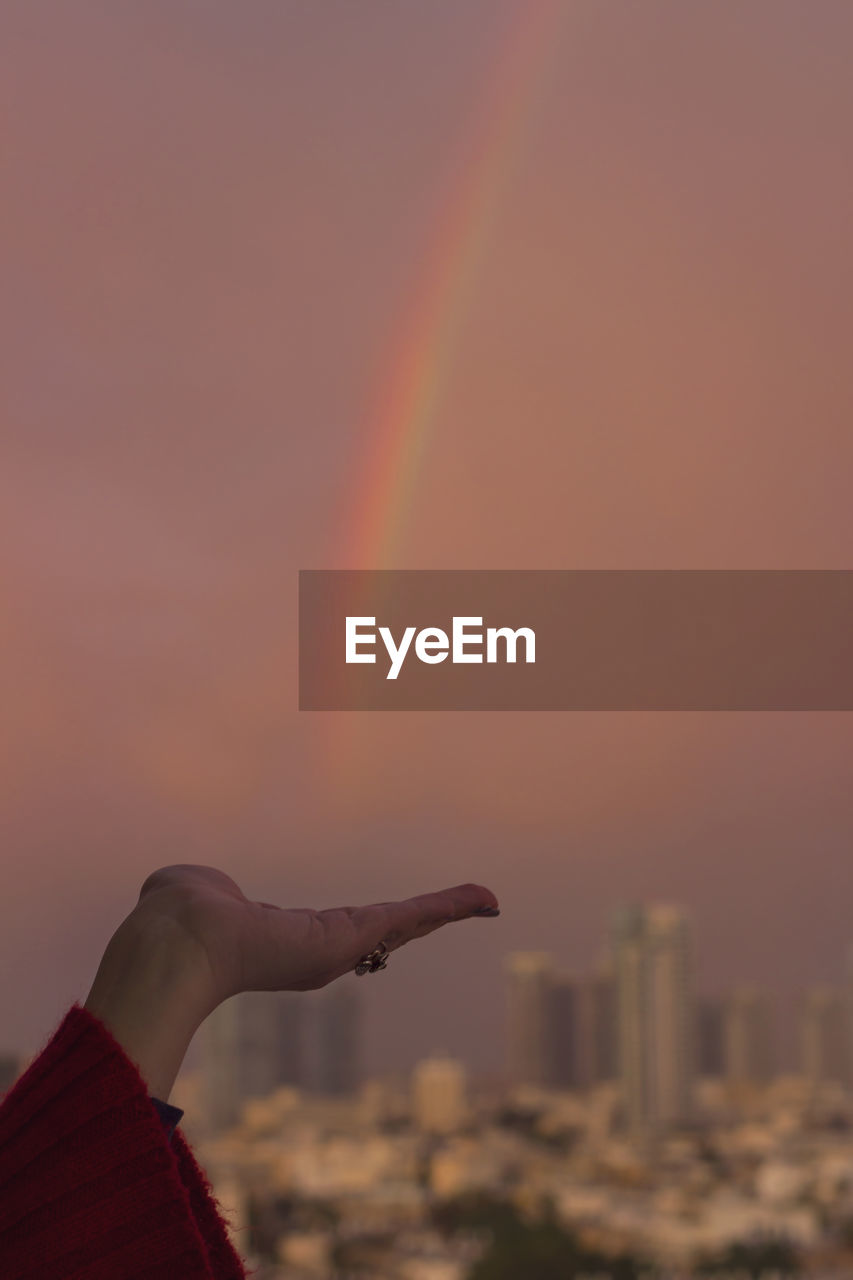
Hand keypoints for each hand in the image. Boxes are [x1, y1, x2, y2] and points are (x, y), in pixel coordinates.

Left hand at [85, 864, 499, 1099]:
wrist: (178, 941)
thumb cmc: (175, 919)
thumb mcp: (199, 893)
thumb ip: (201, 890)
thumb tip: (182, 888)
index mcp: (289, 941)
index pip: (342, 931)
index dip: (373, 925)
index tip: (396, 920)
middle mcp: (320, 952)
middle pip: (387, 930)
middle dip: (427, 919)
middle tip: (466, 908)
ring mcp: (340, 948)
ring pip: (406, 923)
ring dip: (449, 910)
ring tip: (485, 901)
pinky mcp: (354, 935)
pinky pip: (412, 914)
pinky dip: (451, 905)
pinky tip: (484, 900)